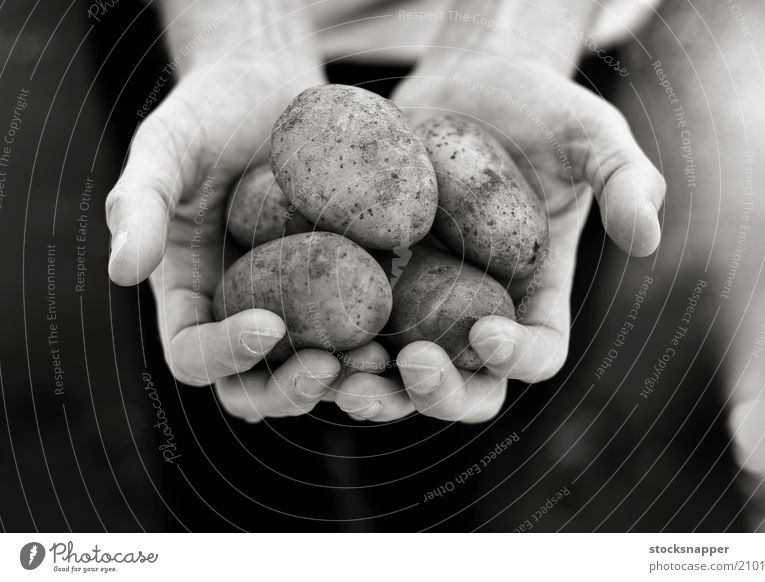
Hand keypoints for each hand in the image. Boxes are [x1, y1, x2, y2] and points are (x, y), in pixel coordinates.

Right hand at [105, 6, 340, 420]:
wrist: (268, 84)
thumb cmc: (208, 112)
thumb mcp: (165, 147)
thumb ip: (139, 203)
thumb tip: (121, 272)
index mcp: (191, 294)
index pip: (194, 355)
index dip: (226, 354)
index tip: (268, 322)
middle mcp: (242, 310)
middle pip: (255, 386)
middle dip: (289, 389)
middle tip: (328, 366)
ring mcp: (295, 302)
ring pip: (312, 370)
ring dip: (342, 380)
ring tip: (376, 361)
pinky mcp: (340, 285)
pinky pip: (355, 329)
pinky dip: (376, 342)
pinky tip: (406, 331)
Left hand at [337, 52, 664, 422]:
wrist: (471, 84)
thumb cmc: (540, 110)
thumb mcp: (594, 136)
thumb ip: (626, 182)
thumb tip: (648, 239)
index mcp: (536, 296)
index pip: (538, 352)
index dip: (516, 357)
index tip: (485, 332)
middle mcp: (479, 312)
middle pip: (468, 386)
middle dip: (437, 394)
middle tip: (406, 369)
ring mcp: (425, 301)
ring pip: (402, 374)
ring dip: (375, 388)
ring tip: (341, 376)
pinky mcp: (378, 279)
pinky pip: (356, 327)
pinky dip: (333, 342)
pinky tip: (305, 334)